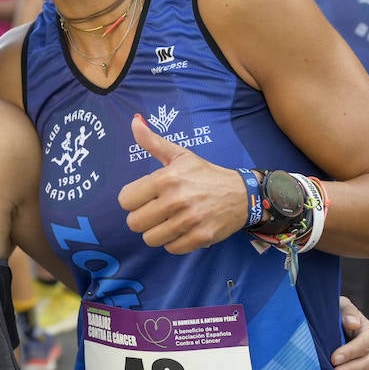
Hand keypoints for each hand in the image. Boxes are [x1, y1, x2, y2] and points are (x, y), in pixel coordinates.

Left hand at [117, 114, 248, 253]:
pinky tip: (183, 230)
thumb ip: (152, 141)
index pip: (125, 199)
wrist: (242, 194)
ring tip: (169, 221)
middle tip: (156, 212)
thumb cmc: (205, 174)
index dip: (132, 200)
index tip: (144, 198)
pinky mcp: (201, 237)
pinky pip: (171, 249)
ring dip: (157, 232)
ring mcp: (189, 220)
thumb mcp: (180, 155)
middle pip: (134, 223)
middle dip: (142, 218)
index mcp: (166, 178)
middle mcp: (176, 200)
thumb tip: (134, 120)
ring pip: (150, 239)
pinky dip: (174, 242)